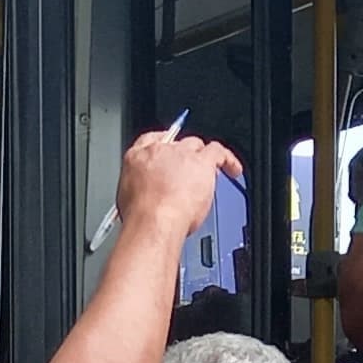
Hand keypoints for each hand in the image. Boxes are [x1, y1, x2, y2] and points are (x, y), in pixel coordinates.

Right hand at [113, 127, 241, 244]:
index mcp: (137, 157)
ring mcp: (182, 154)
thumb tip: (151, 194)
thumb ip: (143, 188)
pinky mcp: (202, 161)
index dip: (164, 145)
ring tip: (212, 174)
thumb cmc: (141, 216)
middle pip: (179, 145)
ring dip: (205, 159)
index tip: (170, 152)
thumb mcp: (129, 199)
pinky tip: (234, 169)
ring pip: (198, 148)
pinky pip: (218, 152)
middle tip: (191, 175)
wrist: (154, 221)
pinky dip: (228, 160)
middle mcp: (161, 150)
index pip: (151, 140)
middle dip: (186, 158)